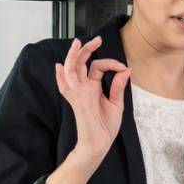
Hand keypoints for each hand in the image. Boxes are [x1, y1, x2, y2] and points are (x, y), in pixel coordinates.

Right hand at [54, 36, 130, 166]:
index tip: (123, 68)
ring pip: (71, 70)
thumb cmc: (106, 126)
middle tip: (96, 40)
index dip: (110, 63)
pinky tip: (59, 67)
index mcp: (93, 87)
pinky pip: (66, 87)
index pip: (97, 66)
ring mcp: (79, 94)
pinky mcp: (77, 101)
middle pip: (80, 63)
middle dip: (86, 50)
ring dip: (73, 57)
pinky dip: (61, 77)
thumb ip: (118, 86)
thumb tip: (125, 69)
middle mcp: (84, 88)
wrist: (99, 143)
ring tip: (77, 44)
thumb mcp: (116, 103)